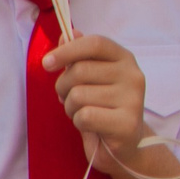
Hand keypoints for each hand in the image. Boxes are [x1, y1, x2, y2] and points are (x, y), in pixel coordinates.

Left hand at [45, 36, 152, 168]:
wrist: (125, 145)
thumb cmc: (104, 107)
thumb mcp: (91, 79)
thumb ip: (80, 56)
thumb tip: (68, 32)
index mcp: (124, 59)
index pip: (95, 43)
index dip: (68, 50)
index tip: (46, 63)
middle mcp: (133, 75)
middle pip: (80, 71)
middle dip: (63, 87)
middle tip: (68, 98)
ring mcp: (133, 99)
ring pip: (79, 95)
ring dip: (71, 108)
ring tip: (83, 114)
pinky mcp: (127, 123)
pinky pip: (85, 116)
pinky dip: (79, 123)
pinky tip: (91, 126)